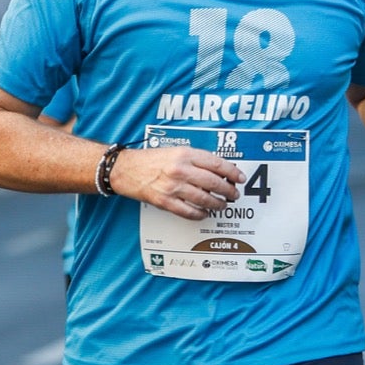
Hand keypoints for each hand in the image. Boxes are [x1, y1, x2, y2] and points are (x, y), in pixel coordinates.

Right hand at [110, 145, 242, 221]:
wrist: (125, 169)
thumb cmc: (150, 159)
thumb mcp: (175, 150)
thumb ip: (195, 159)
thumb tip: (217, 171)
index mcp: (184, 154)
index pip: (216, 164)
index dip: (232, 172)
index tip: (239, 178)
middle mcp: (180, 169)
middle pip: (214, 183)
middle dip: (228, 190)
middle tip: (234, 194)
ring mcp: (173, 187)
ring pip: (204, 199)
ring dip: (217, 204)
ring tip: (222, 205)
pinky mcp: (165, 202)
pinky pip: (189, 212)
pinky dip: (200, 214)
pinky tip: (204, 213)